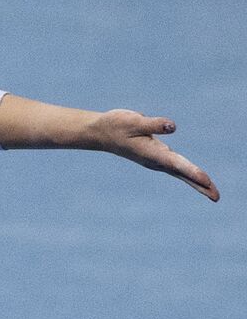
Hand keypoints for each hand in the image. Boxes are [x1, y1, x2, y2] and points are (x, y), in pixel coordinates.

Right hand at [88, 109, 219, 201]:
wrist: (102, 133)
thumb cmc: (116, 126)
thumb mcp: (134, 121)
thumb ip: (153, 124)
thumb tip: (172, 126)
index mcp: (151, 154)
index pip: (176, 164)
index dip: (192, 171)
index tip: (206, 181)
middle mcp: (155, 160)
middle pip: (182, 174)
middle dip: (200, 186)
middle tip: (217, 198)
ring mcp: (156, 160)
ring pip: (181, 172)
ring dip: (197, 182)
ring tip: (211, 191)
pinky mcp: (157, 156)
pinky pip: (178, 167)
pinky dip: (190, 174)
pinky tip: (198, 180)